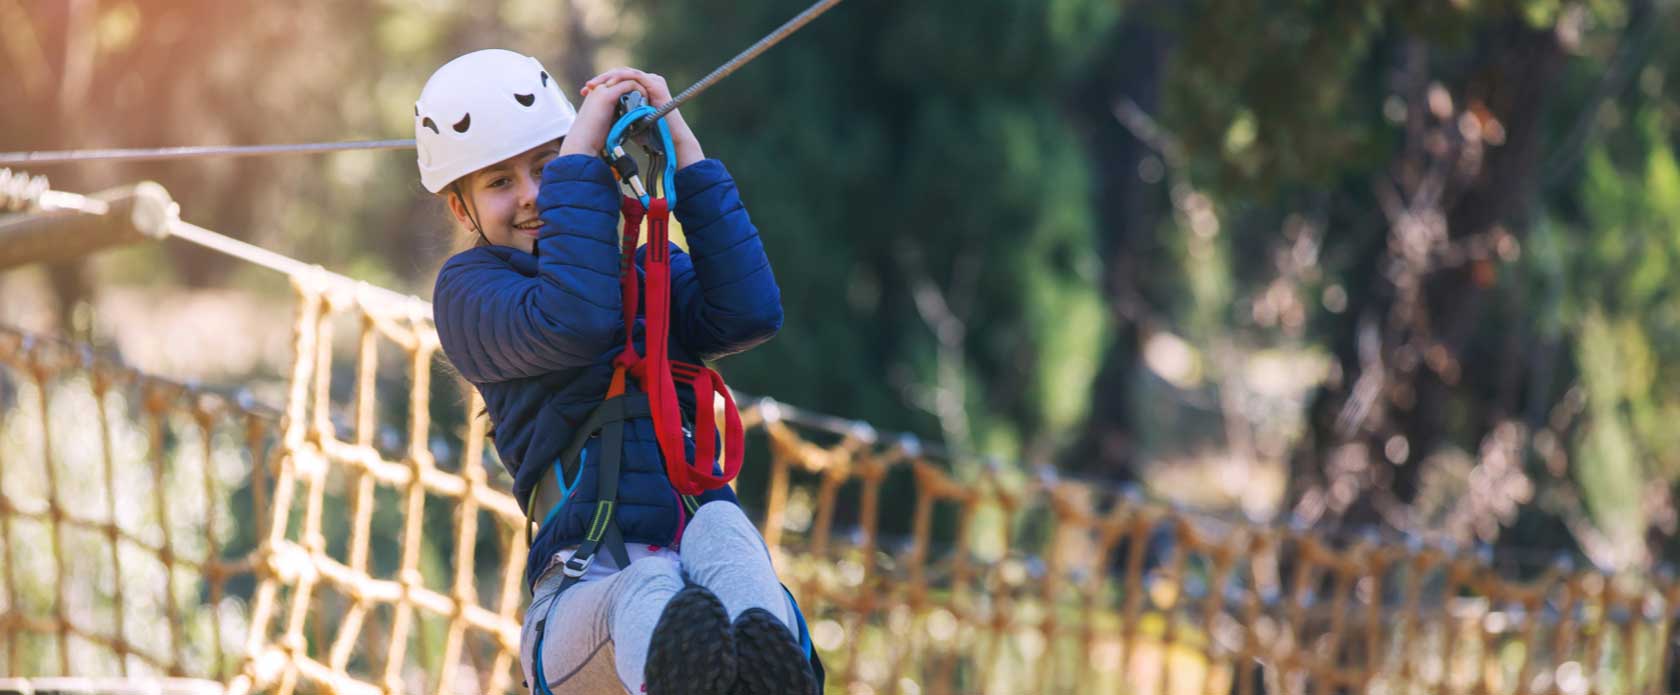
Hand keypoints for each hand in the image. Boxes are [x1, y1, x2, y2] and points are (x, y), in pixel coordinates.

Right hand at [557, 79, 643, 159]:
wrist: (582, 143)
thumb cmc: (592, 139)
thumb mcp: (605, 124)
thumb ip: (615, 118)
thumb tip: (628, 121)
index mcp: (596, 95)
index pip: (616, 84)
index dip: (629, 89)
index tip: (641, 98)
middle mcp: (598, 89)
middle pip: (621, 79)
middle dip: (635, 85)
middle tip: (647, 94)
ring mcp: (602, 90)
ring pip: (625, 79)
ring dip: (638, 86)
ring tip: (649, 95)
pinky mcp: (608, 95)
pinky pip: (629, 85)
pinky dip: (639, 90)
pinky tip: (646, 98)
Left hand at [580, 67, 704, 169]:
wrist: (669, 140)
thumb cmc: (650, 133)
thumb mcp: (628, 120)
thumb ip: (617, 113)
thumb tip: (597, 114)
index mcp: (640, 88)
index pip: (617, 80)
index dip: (600, 84)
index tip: (584, 92)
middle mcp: (647, 81)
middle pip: (619, 74)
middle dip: (601, 79)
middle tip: (586, 87)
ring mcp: (652, 81)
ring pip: (625, 72)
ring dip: (608, 77)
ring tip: (594, 85)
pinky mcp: (655, 83)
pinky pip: (635, 76)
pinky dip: (621, 79)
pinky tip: (609, 85)